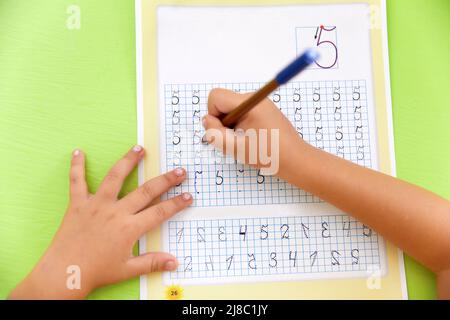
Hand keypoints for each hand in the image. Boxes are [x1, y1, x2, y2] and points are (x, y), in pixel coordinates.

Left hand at [9, 146, 191, 299]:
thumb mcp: (127, 270)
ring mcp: (96, 205)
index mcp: (128, 229)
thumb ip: (152, 263)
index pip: (159, 212)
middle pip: (145, 191)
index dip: (176, 204)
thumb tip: (175, 262)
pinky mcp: (78, 204)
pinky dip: (76, 167)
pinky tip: (77, 152)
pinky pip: (77, 182)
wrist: (64, 273)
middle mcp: (115, 212)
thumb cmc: (96, 272)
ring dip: (128, 161)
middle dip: (165, 180)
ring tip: (139, 148)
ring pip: (114, 177)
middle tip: (179, 170)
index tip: (188, 196)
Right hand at [202, 88, 307, 177]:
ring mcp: (260, 105)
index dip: (212, 115)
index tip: (223, 131)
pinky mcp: (263, 112)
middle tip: (235, 141)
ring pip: (231, 111)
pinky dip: (240, 128)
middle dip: (222, 122)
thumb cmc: (269, 155)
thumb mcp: (236, 148)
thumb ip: (216, 134)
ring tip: (244, 143)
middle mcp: (255, 99)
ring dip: (231, 127)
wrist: (296, 161)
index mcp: (249, 103)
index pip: (216, 97)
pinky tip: (250, 141)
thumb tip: (207, 121)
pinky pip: (242, 115)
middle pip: (223, 103)